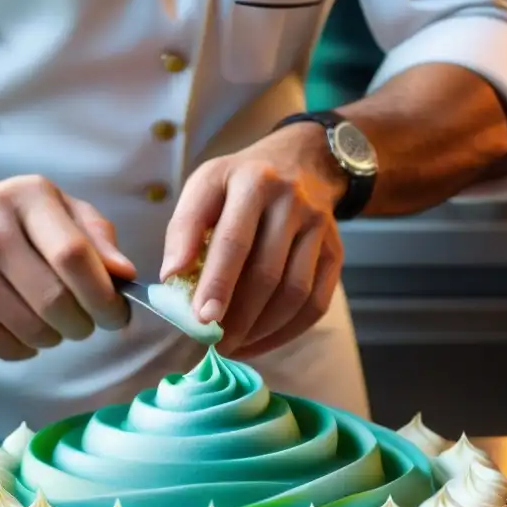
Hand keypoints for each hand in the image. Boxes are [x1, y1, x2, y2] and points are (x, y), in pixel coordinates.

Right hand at [0, 174, 134, 360]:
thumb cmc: (16, 215)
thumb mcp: (60, 206)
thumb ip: (97, 236)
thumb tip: (124, 275)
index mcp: (27, 200)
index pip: (73, 256)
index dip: (104, 294)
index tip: (117, 311)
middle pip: (55, 300)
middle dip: (86, 322)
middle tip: (92, 319)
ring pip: (34, 330)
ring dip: (60, 336)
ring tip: (61, 320)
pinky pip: (9, 347)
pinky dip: (31, 347)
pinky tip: (31, 326)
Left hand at [161, 124, 346, 357]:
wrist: (301, 161)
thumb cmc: (240, 181)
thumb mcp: (205, 185)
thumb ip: (184, 227)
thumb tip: (171, 277)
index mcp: (253, 181)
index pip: (235, 240)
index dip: (217, 283)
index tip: (201, 319)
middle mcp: (292, 202)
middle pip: (267, 273)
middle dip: (238, 317)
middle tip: (213, 345)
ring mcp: (319, 229)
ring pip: (295, 292)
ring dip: (262, 328)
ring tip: (234, 345)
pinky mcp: (335, 253)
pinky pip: (316, 303)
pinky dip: (288, 330)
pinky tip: (261, 340)